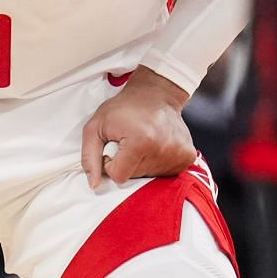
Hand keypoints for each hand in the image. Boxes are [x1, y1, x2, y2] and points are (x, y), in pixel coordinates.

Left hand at [80, 68, 196, 190]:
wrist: (157, 92)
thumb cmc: (124, 108)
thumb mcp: (96, 126)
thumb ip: (89, 157)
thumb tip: (94, 185)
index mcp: (141, 142)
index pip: (118, 175)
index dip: (111, 163)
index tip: (115, 146)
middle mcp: (163, 150)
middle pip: (134, 177)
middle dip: (127, 163)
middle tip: (129, 141)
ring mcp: (178, 154)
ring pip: (150, 176)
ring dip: (142, 163)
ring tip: (144, 141)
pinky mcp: (187, 157)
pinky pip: (166, 173)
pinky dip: (157, 163)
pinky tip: (156, 146)